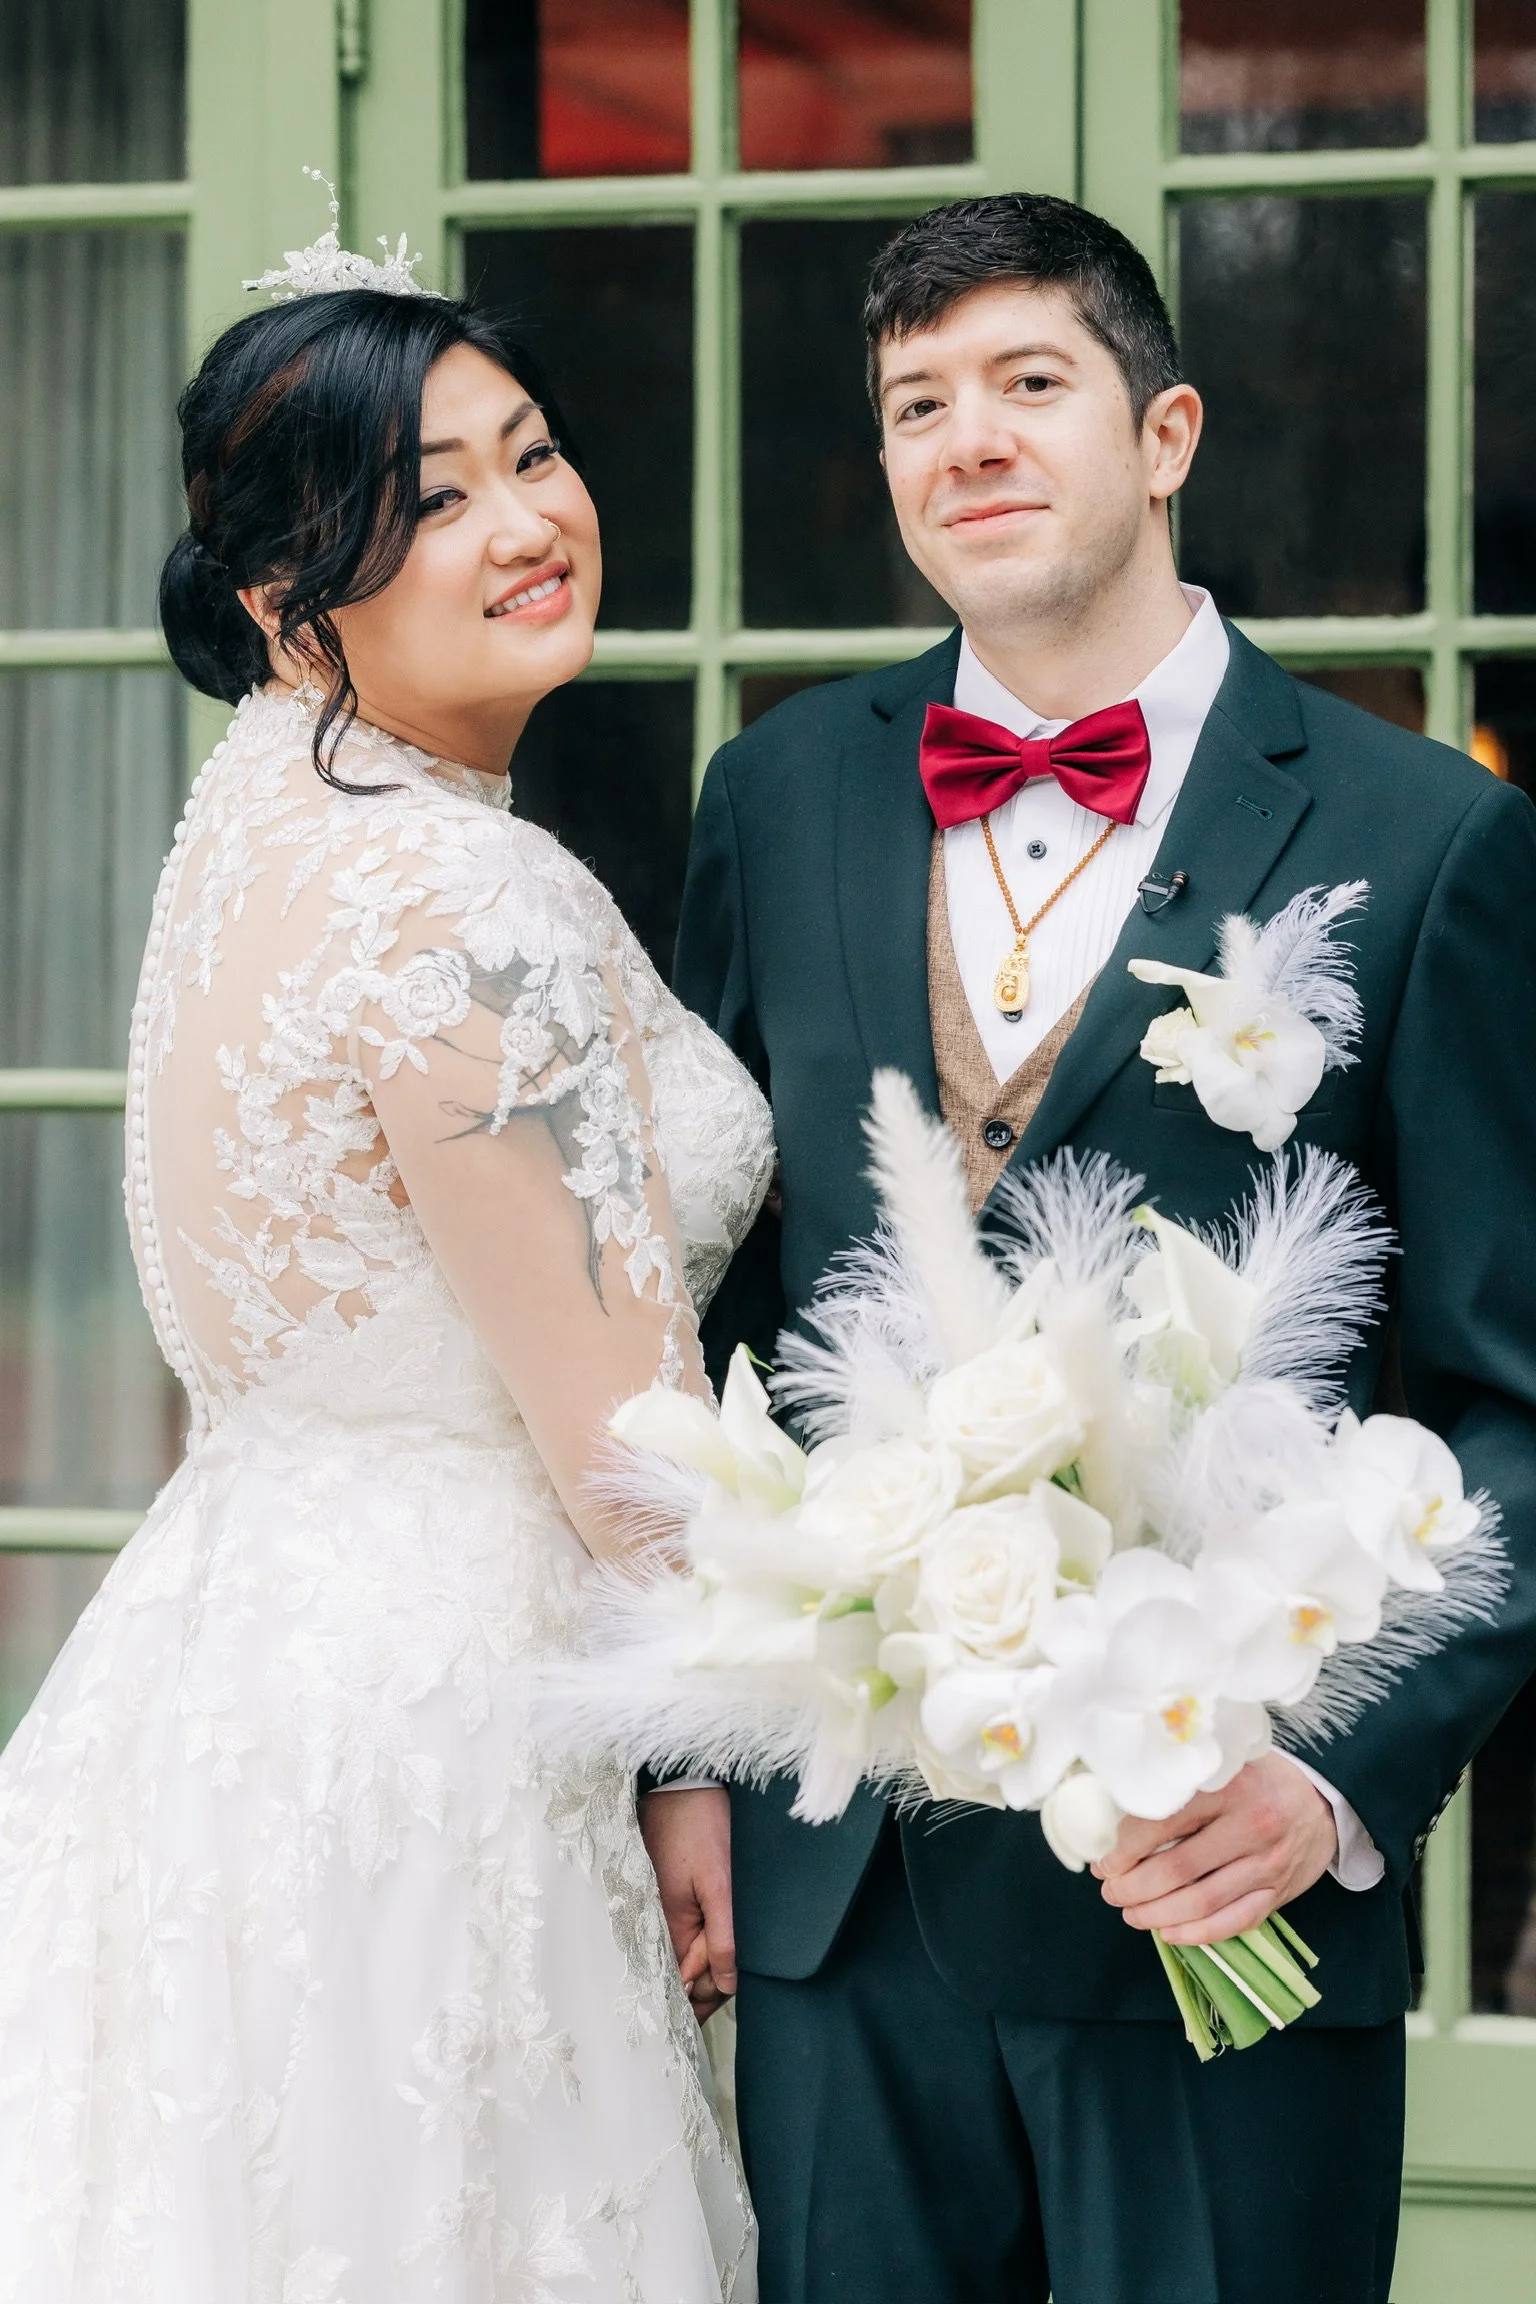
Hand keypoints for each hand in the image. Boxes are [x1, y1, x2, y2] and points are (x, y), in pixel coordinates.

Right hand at [638, 1786, 736, 2020]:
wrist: (683, 1782)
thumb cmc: (700, 1826)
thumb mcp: (719, 1884)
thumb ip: (723, 1937)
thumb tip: (726, 1985)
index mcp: (667, 1928)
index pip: (684, 1986)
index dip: (711, 1993)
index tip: (732, 1986)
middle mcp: (657, 1925)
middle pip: (684, 1975)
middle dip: (711, 1978)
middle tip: (737, 1966)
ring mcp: (660, 1911)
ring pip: (685, 1954)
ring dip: (709, 1958)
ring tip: (731, 1946)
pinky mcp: (666, 1897)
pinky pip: (683, 1932)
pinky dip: (703, 1938)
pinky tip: (718, 1931)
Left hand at [1092, 1755, 1337, 1945]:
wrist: (1322, 1804)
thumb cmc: (1257, 1780)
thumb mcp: (1222, 1765)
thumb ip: (1181, 1784)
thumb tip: (1112, 1807)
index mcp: (1229, 1787)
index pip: (1163, 1822)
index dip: (1124, 1848)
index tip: (1104, 1859)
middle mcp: (1251, 1826)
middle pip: (1177, 1869)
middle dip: (1132, 1886)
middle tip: (1110, 1889)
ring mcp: (1267, 1864)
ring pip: (1201, 1903)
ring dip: (1156, 1915)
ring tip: (1130, 1912)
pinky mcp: (1278, 1894)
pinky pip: (1232, 1923)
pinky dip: (1196, 1934)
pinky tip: (1168, 1932)